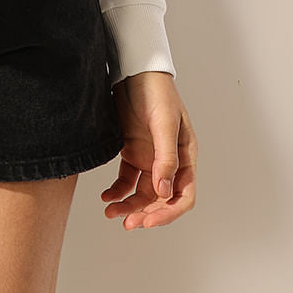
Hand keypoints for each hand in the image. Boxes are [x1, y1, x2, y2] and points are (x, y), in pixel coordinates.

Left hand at [101, 70, 197, 229]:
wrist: (134, 71)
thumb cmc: (157, 93)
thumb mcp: (164, 125)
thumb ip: (165, 158)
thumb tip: (163, 192)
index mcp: (185, 157)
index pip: (182, 196)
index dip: (167, 212)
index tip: (147, 220)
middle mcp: (169, 161)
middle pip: (160, 198)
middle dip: (145, 212)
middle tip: (126, 222)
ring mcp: (149, 157)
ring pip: (141, 192)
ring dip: (129, 205)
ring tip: (112, 212)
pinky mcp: (132, 151)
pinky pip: (126, 179)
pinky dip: (118, 190)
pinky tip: (107, 197)